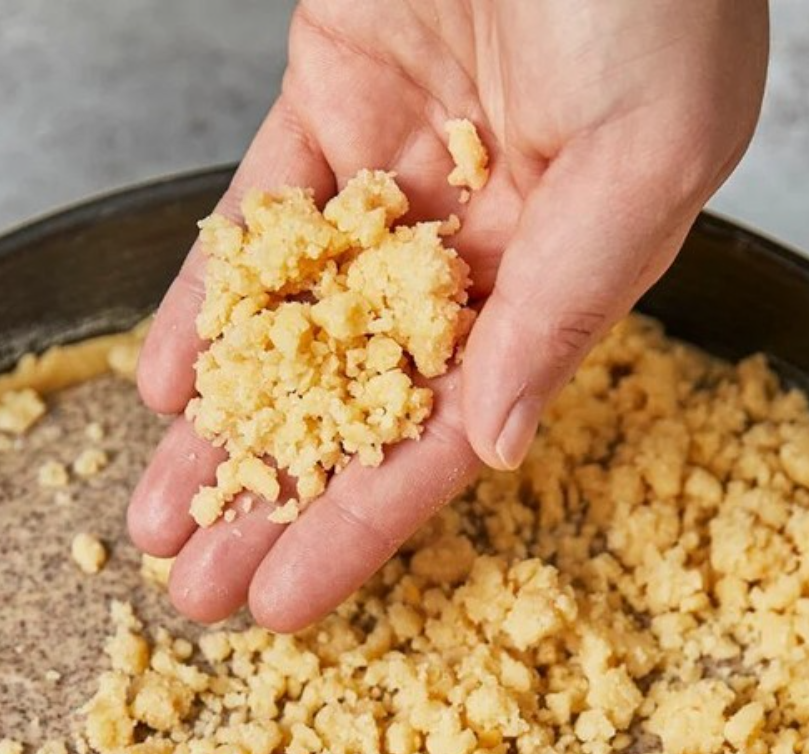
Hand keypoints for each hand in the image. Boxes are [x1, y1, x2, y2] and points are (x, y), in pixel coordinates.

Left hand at [130, 0, 768, 631]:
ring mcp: (402, 171)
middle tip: (198, 592)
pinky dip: (209, 298)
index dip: (363, 525)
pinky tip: (162, 383)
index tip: (286, 602)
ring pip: (297, 328)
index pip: (450, 433)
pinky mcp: (332, 96)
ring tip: (160, 518)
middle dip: (272, 499)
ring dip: (227, 425)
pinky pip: (257, 219)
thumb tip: (495, 447)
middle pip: (358, 403)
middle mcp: (487, 239)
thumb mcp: (647, 150)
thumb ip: (568, 307)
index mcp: (572, 270)